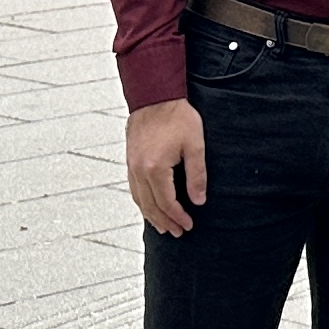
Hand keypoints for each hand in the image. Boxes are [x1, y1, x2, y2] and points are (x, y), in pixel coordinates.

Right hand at [126, 99, 206, 234]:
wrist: (154, 96)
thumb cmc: (177, 117)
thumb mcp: (195, 145)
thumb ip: (197, 175)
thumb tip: (198, 201)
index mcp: (155, 169)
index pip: (167, 203)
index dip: (178, 217)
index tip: (188, 225)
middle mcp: (139, 170)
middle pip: (150, 206)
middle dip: (165, 222)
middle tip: (178, 232)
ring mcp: (131, 166)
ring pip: (139, 199)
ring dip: (151, 215)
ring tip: (162, 226)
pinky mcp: (130, 160)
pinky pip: (133, 188)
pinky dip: (142, 202)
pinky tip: (149, 205)